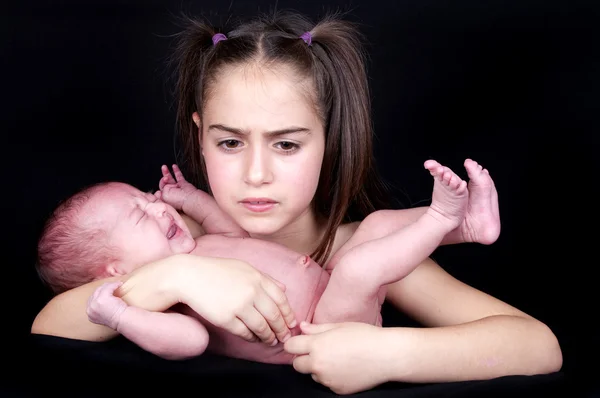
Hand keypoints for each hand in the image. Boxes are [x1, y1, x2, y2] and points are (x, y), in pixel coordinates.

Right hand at [87, 281, 128, 329]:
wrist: (122, 320)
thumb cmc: (118, 319)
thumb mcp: (105, 316)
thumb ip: (101, 309)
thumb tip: (105, 299)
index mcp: (90, 314)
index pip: (91, 300)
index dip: (99, 294)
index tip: (107, 291)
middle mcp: (90, 309)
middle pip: (95, 293)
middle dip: (104, 289)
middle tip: (112, 287)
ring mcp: (95, 303)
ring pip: (100, 289)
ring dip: (109, 286)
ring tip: (117, 285)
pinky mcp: (102, 297)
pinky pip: (108, 287)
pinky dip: (114, 284)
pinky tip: (119, 284)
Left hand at [157, 164, 197, 210]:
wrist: (191, 198)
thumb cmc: (179, 200)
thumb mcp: (164, 194)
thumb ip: (163, 188)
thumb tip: (166, 185)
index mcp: (165, 199)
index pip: (159, 190)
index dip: (160, 184)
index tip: (163, 180)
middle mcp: (171, 194)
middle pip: (164, 184)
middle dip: (163, 178)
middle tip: (164, 174)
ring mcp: (178, 189)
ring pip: (170, 179)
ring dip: (167, 172)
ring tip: (164, 167)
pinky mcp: (183, 184)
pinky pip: (179, 176)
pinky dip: (176, 171)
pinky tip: (174, 166)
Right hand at [177, 257, 296, 345]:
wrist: (189, 276)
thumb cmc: (216, 271)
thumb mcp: (243, 267)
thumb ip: (265, 278)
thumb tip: (284, 289)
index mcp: (257, 277)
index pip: (281, 299)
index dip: (288, 314)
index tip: (291, 323)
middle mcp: (251, 291)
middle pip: (274, 315)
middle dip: (282, 329)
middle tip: (285, 337)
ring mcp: (239, 305)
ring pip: (261, 327)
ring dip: (268, 337)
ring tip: (271, 341)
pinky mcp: (226, 318)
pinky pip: (244, 332)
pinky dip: (252, 338)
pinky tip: (255, 339)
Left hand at [284, 322, 390, 394]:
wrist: (386, 355)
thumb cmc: (365, 336)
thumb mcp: (339, 326)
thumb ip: (317, 328)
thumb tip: (302, 328)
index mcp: (317, 345)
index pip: (290, 347)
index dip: (294, 343)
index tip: (300, 342)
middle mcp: (319, 364)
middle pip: (296, 364)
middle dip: (303, 358)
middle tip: (318, 350)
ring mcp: (327, 379)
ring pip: (313, 374)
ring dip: (319, 368)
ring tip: (338, 358)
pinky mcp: (337, 389)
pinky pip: (327, 383)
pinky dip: (332, 376)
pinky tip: (346, 367)